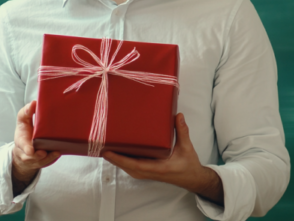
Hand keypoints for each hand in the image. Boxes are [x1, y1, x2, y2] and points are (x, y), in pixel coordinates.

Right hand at [11, 101, 60, 194]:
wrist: (26, 149)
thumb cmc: (25, 132)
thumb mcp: (23, 121)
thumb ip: (26, 112)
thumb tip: (34, 103)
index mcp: (22, 141)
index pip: (23, 146)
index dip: (27, 149)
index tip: (31, 150)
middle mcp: (29, 152)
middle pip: (33, 156)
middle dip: (38, 155)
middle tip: (44, 152)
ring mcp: (37, 158)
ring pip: (42, 161)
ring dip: (49, 158)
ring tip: (56, 152)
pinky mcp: (45, 160)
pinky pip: (49, 162)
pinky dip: (53, 158)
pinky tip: (60, 152)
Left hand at [103, 113, 223, 204]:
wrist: (191, 178)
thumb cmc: (188, 165)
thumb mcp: (186, 147)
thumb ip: (182, 131)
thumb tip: (178, 116)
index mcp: (157, 168)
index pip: (134, 165)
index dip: (119, 159)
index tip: (107, 152)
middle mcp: (149, 172)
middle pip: (126, 166)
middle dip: (113, 157)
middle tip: (101, 144)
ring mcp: (147, 172)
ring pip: (127, 167)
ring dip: (116, 159)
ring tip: (106, 146)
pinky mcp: (147, 170)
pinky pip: (131, 166)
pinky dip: (122, 160)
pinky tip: (118, 152)